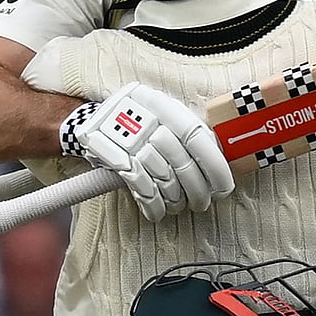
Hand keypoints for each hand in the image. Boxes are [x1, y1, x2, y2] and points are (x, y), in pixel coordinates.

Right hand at [60, 82, 234, 220]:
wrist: (91, 119)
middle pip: (181, 161)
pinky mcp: (110, 156)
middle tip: (202, 202)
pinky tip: (159, 211)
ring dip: (175, 198)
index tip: (224, 187)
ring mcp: (126, 136)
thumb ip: (187, 132)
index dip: (215, 165)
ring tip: (179, 205)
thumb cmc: (138, 121)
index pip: (197, 137)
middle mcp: (145, 116)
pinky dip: (153, 204)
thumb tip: (222, 161)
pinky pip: (140, 187)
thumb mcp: (161, 114)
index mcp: (163, 104)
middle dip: (196, 189)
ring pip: (163, 177)